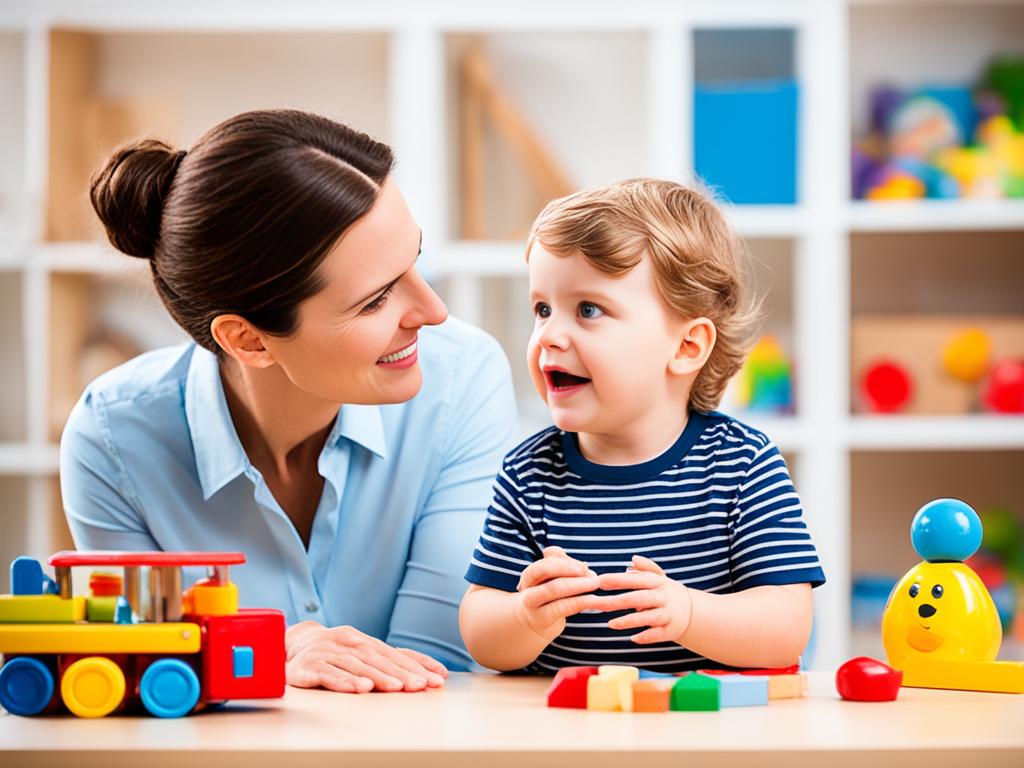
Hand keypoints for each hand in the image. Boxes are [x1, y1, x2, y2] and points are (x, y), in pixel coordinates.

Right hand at [285, 621, 447, 692]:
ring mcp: (325, 652)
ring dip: (375, 676)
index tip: (437, 678)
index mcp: (360, 639)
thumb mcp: (359, 652)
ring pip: (353, 665)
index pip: (393, 652)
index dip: (416, 664)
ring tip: (394, 687)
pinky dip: (342, 680)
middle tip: (420, 685)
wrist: (290, 645)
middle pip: (376, 658)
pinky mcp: (305, 666)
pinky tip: (357, 689)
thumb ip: (389, 660)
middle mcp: (345, 642)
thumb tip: (430, 671)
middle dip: (400, 673)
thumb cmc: (334, 652)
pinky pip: (325, 673)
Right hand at [514, 546, 599, 640]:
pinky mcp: (542, 619)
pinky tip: (597, 601)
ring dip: (578, 584)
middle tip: (592, 575)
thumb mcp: (557, 580)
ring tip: (596, 583)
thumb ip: (569, 569)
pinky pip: (564, 607)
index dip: (565, 563)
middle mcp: (527, 587)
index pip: (545, 562)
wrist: (537, 622)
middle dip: (569, 569)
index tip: (585, 567)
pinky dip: (583, 602)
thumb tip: (584, 566)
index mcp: (530, 575)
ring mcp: (532, 604)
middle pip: (544, 571)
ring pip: (554, 588)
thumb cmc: (551, 597)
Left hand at [592, 555, 692, 644]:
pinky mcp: (670, 631)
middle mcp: (663, 598)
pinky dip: (646, 636)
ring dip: (630, 620)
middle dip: (618, 601)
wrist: (694, 613)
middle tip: (597, 604)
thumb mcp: (660, 578)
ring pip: (648, 617)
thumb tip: (633, 559)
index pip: (637, 580)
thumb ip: (646, 568)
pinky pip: (658, 634)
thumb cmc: (667, 593)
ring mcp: (667, 615)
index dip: (619, 580)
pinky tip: (633, 638)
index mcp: (658, 583)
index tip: (600, 581)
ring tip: (610, 624)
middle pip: (639, 598)